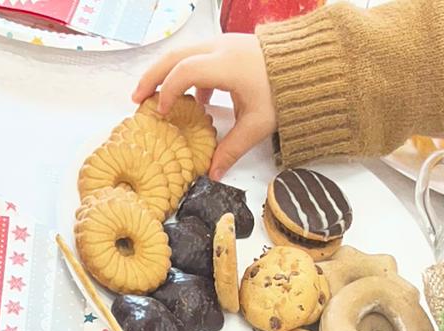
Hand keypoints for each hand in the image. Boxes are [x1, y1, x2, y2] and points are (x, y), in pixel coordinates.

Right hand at [132, 35, 273, 178]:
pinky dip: (190, 76)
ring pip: (184, 54)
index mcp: (226, 64)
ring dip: (167, 75)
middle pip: (175, 56)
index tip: (161, 113)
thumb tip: (212, 173)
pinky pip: (200, 57)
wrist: (306, 65)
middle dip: (153, 77)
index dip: (168, 91)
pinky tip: (196, 101)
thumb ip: (232, 148)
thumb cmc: (284, 92)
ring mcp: (224, 43)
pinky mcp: (228, 47)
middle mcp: (220, 47)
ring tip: (157, 99)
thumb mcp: (257, 125)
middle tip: (137, 98)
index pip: (184, 72)